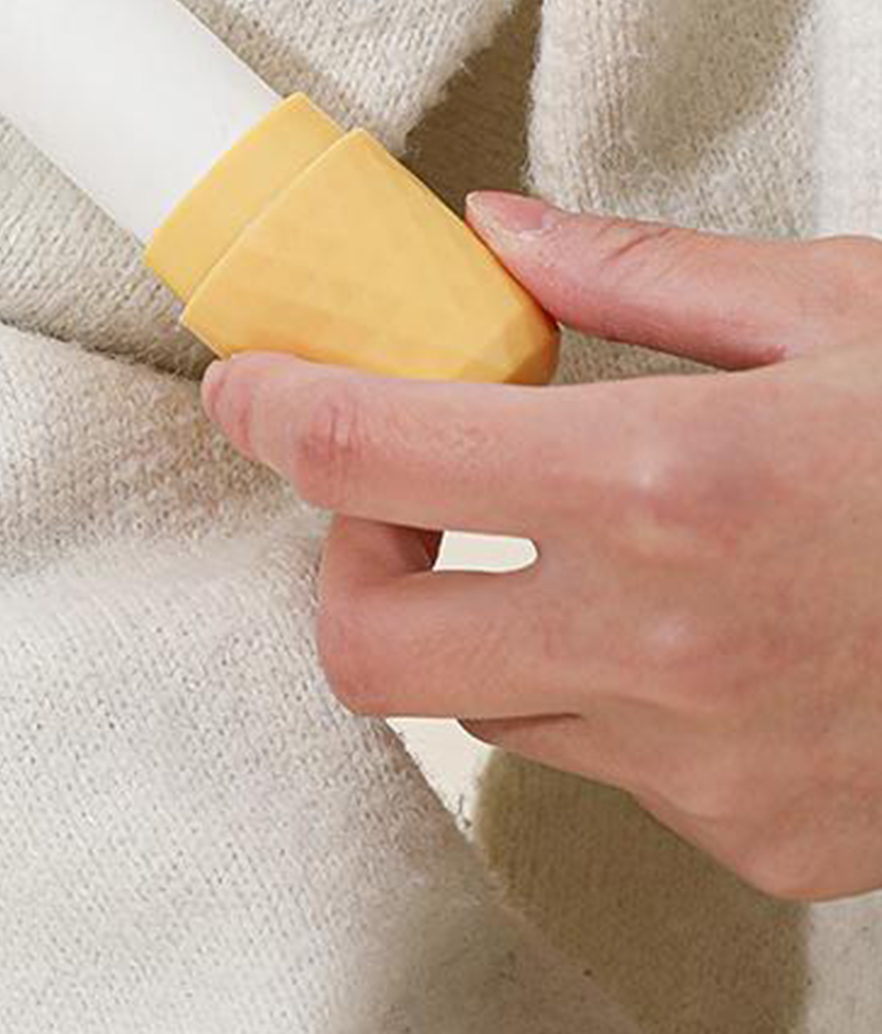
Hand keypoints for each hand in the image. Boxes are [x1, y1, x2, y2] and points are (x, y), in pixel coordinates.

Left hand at [199, 191, 881, 900]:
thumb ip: (637, 275)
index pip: (367, 453)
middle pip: (365, 646)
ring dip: (487, 617)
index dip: (271, 410)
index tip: (248, 385)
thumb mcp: (843, 308)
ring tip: (579, 542)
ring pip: (484, 703)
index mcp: (672, 483)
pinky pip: (606, 762)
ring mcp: (708, 765)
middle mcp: (667, 646)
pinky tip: (698, 624)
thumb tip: (500, 234)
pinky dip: (604, 685)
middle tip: (400, 494)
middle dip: (347, 561)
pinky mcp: (758, 835)